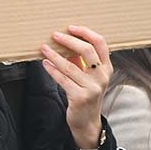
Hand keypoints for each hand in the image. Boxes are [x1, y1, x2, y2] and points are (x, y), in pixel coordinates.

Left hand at [40, 25, 111, 149]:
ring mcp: (92, 88)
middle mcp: (103, 77)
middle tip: (55, 35)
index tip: (71, 27)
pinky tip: (45, 63)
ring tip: (44, 48)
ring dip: (55, 55)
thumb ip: (80, 61)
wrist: (87, 122)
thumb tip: (64, 43)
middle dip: (69, 40)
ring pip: (71, 66)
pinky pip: (63, 80)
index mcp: (107, 68)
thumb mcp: (87, 77)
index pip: (101, 43)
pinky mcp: (80, 97)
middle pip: (87, 51)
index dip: (86, 33)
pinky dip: (52, 70)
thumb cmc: (85, 95)